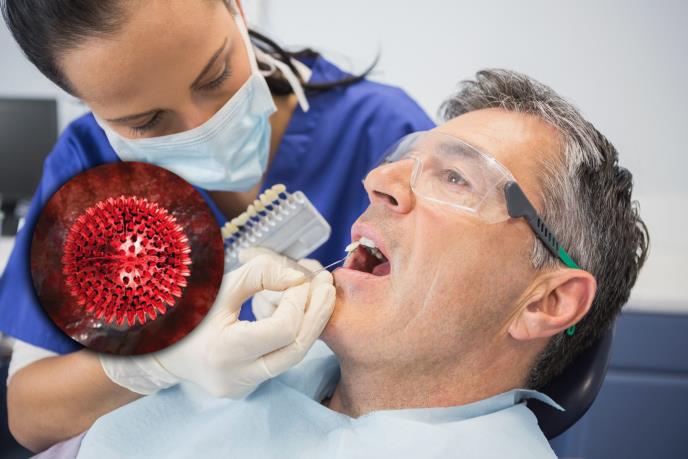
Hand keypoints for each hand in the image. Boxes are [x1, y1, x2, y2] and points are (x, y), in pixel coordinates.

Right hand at [100, 250, 334, 397]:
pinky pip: (282, 357)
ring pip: (293, 356)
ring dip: (311, 322)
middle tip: (328, 283)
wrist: (158, 345)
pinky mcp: (250, 383)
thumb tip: (300, 278)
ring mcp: (243, 385)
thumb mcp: (218, 284)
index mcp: (223, 352)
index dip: (298, 301)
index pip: (282, 331)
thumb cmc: (184, 309)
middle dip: (317, 313)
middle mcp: (235, 377)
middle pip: (296, 349)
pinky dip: (294, 331)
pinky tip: (298, 307)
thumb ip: (260, 275)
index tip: (298, 277)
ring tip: (320, 291)